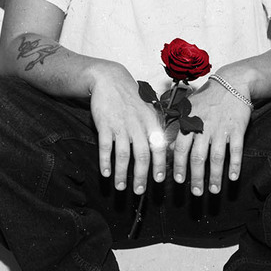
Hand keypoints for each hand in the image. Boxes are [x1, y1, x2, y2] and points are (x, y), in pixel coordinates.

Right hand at [88, 63, 166, 194]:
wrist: (110, 79)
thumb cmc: (131, 98)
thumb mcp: (149, 109)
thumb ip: (156, 129)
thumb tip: (165, 150)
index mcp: (151, 122)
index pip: (159, 147)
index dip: (159, 165)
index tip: (159, 180)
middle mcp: (137, 125)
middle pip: (141, 155)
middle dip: (141, 176)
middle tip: (139, 191)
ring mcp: (120, 125)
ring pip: (122, 155)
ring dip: (121, 173)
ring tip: (120, 187)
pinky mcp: (104, 124)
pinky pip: (105, 147)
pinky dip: (105, 161)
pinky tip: (105, 173)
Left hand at [172, 78, 251, 195]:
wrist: (232, 83)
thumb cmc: (207, 98)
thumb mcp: (188, 108)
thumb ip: (177, 126)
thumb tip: (167, 145)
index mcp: (190, 123)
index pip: (180, 149)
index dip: (179, 166)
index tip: (179, 181)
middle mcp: (204, 127)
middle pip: (198, 157)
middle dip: (196, 177)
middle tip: (196, 193)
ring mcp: (221, 129)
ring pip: (216, 157)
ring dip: (215, 176)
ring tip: (214, 190)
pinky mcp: (237, 128)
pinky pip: (235, 150)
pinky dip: (234, 164)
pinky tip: (233, 177)